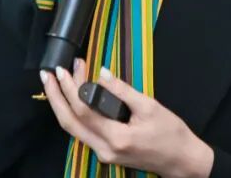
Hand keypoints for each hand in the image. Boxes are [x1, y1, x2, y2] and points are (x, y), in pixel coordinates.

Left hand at [40, 59, 213, 177]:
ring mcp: (103, 154)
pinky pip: (83, 133)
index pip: (83, 111)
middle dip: (55, 97)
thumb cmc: (171, 133)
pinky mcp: (106, 153)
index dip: (70, 88)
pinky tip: (70, 99)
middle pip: (69, 123)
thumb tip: (102, 73)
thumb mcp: (149, 106)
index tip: (64, 69)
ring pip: (73, 129)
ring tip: (56, 83)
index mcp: (116, 138)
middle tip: (47, 75)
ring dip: (62, 105)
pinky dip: (74, 114)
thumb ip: (122, 90)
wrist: (183, 161)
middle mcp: (104, 150)